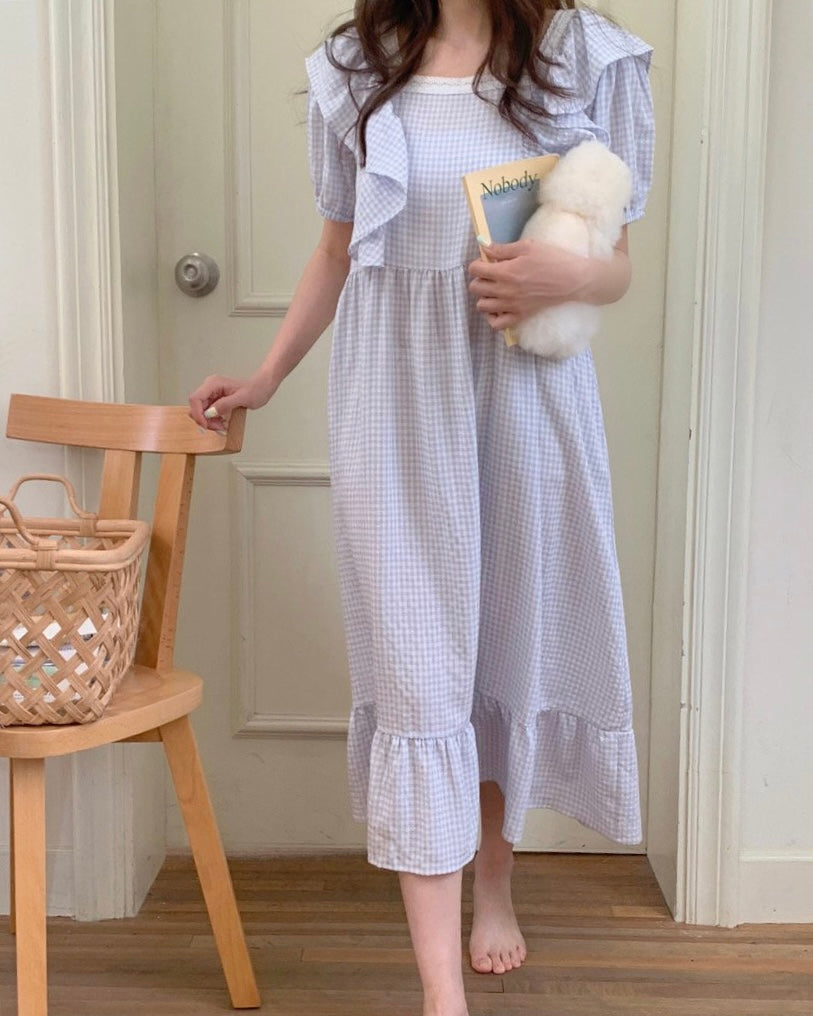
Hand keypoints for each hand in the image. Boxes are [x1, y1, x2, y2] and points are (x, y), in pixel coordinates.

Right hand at [188, 374, 271, 430]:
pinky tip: (222, 422)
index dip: (197, 413)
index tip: (206, 424)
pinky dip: (213, 419)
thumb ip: (225, 405)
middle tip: (218, 427)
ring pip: (201, 411)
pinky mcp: (215, 399)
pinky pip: (208, 412)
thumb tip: (210, 412)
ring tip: (222, 425)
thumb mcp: (242, 398)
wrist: (262, 387)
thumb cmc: (255, 389)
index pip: (195, 399)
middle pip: (196, 406)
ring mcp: (212, 393)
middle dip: (204, 419)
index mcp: (213, 383)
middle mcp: (210, 387)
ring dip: (209, 421)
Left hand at [467, 239, 592, 331]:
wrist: (572, 280)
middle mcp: (504, 291)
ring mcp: (511, 306)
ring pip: (481, 306)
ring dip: (484, 297)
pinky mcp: (520, 316)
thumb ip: (503, 249)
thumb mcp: (528, 246)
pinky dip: (493, 317)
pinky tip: (498, 308)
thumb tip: (485, 247)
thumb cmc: (552, 259)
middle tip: (491, 274)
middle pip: (474, 288)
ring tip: (494, 290)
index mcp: (505, 272)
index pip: (475, 270)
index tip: (487, 261)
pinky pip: (496, 324)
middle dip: (479, 278)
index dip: (478, 263)